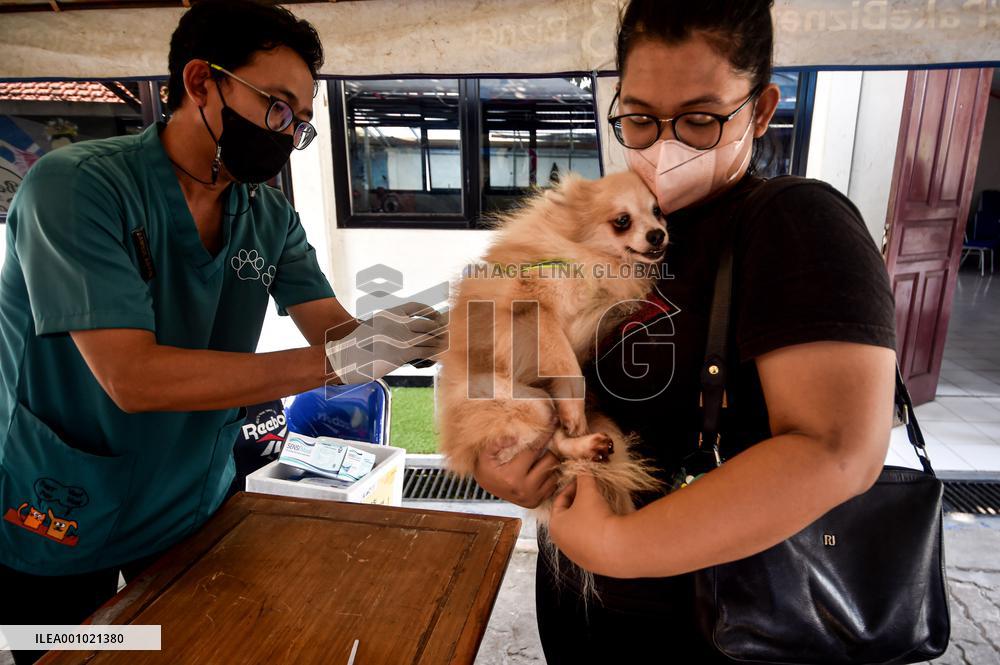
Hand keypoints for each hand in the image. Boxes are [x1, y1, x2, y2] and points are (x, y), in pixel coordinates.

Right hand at [326, 301, 445, 383]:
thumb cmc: (356, 346)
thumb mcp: (372, 327)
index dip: (430, 311)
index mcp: (389, 314)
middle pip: (427, 323)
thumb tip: (404, 332)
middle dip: (440, 329)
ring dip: (441, 342)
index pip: (415, 307)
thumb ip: (389, 326)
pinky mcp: (402, 353)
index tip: (438, 316)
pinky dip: (435, 353)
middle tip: (450, 333)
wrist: (344, 359)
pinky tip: (440, 356)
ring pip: (429, 338)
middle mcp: (396, 323)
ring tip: (449, 346)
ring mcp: (400, 337)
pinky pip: (425, 351)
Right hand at [474, 433, 560, 507]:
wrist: (485, 488)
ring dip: (550, 464)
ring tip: (543, 457)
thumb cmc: (486, 469)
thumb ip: (497, 443)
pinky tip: (542, 469)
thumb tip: (514, 436)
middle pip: (550, 462)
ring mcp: (532, 497)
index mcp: (513, 476)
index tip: (553, 423)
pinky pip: (553, 486)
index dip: (544, 436)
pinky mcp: (536, 502)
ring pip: (555, 474)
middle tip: (545, 445)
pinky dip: (550, 476)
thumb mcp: (485, 454)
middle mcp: (525, 489)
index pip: (534, 450)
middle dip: (548, 450)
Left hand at [548, 474, 618, 573]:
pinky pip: (591, 542)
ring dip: (588, 517)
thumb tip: (585, 465)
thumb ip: (584, 477)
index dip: (572, 487)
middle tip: (592, 493)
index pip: (559, 501)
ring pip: (579, 530)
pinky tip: (607, 525)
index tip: (583, 481)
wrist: (617, 548)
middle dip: (580, 503)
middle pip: (569, 516)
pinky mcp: (591, 563)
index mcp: (555, 526)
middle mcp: (561, 543)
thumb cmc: (596, 518)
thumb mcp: (589, 492)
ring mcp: (576, 555)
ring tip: (600, 508)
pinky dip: (596, 532)